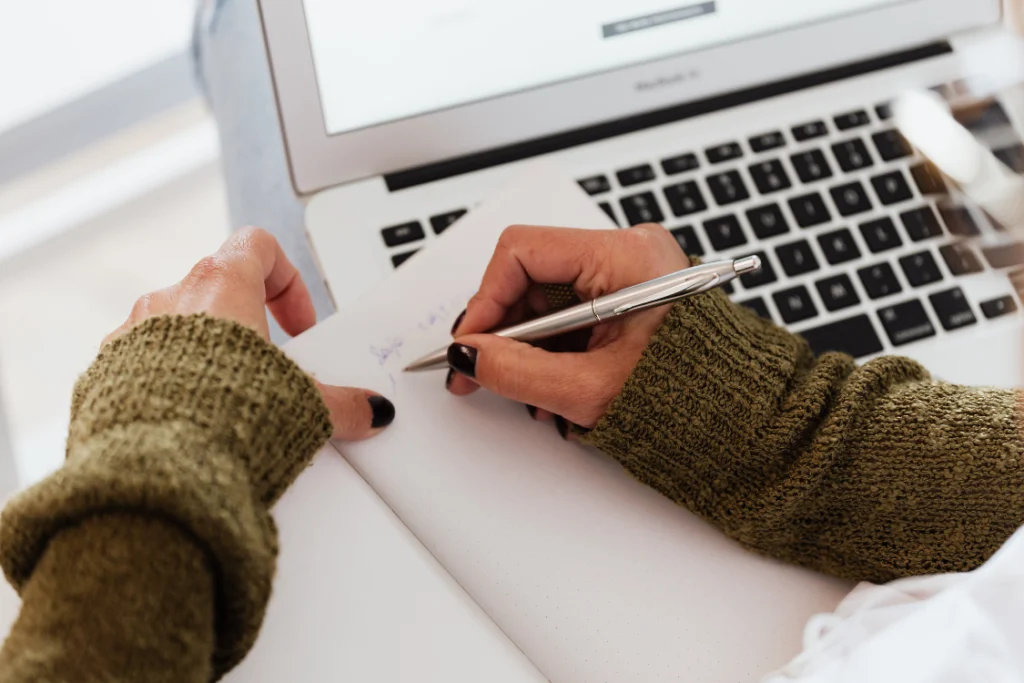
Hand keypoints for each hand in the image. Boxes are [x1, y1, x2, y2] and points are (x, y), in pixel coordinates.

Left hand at [105, 228, 393, 438]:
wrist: (154, 468)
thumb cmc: (217, 418)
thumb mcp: (302, 406)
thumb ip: (342, 403)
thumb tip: (369, 410)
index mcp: (219, 286)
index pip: (258, 246)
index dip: (287, 281)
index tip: (297, 325)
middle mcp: (170, 300)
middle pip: (218, 289)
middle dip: (249, 327)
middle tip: (270, 368)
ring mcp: (132, 334)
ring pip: (177, 327)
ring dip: (207, 354)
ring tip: (231, 400)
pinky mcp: (107, 373)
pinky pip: (144, 363)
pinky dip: (171, 382)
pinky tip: (193, 421)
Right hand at [447, 223, 688, 430]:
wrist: (740, 417)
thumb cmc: (691, 396)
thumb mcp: (589, 388)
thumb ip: (518, 370)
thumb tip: (469, 356)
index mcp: (627, 256)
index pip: (523, 251)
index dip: (486, 298)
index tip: (470, 341)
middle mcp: (628, 252)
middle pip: (532, 274)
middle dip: (503, 328)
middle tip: (478, 370)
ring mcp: (629, 272)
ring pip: (546, 297)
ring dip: (525, 344)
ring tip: (523, 390)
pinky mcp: (629, 294)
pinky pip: (570, 310)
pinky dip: (551, 346)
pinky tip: (547, 381)